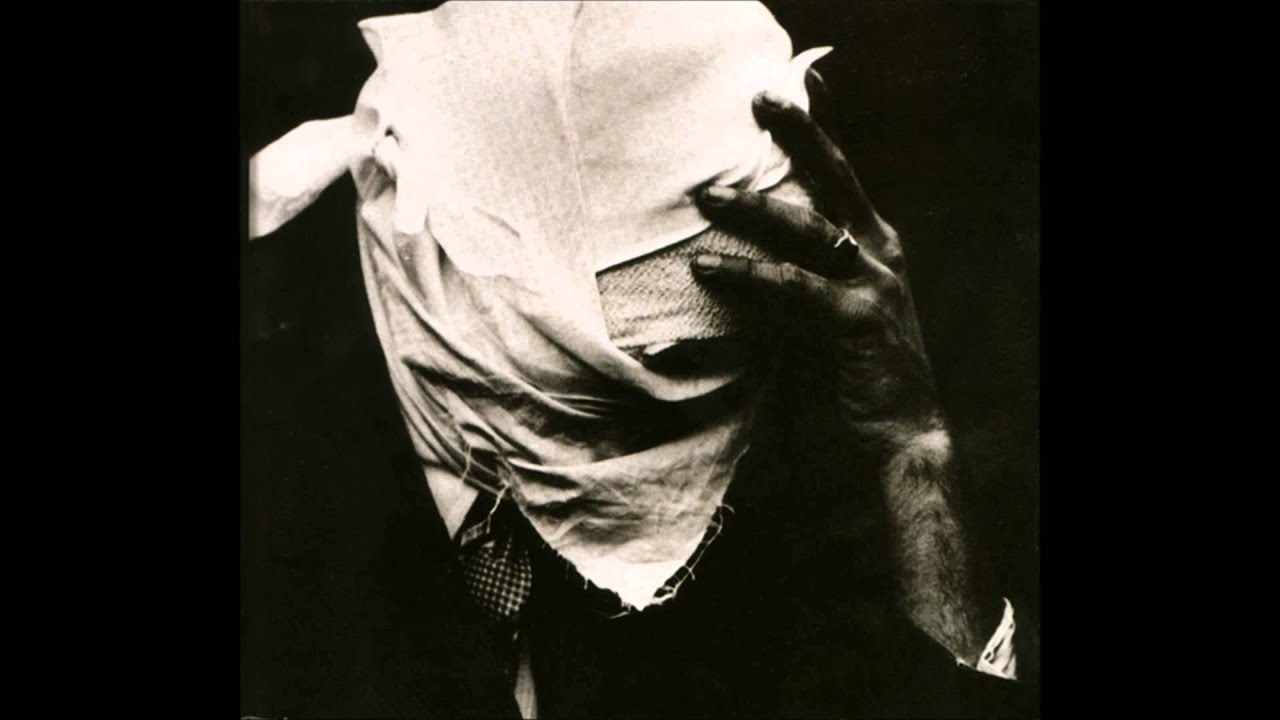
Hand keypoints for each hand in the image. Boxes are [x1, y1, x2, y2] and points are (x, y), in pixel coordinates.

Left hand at [691, 91, 942, 458]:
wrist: (898, 438)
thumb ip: (785, 283)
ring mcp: (873, 284)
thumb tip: (718, 260)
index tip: (789, 91)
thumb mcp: (816, 317)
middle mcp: (878, 254)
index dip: (818, 132)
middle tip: (760, 103)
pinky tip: (707, 269)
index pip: (842, 177)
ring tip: (707, 198)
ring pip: (811, 228)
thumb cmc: (848, 377)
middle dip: (799, 136)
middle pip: (837, 179)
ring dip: (756, 209)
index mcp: (872, 245)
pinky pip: (795, 289)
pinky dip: (748, 276)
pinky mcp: (858, 320)